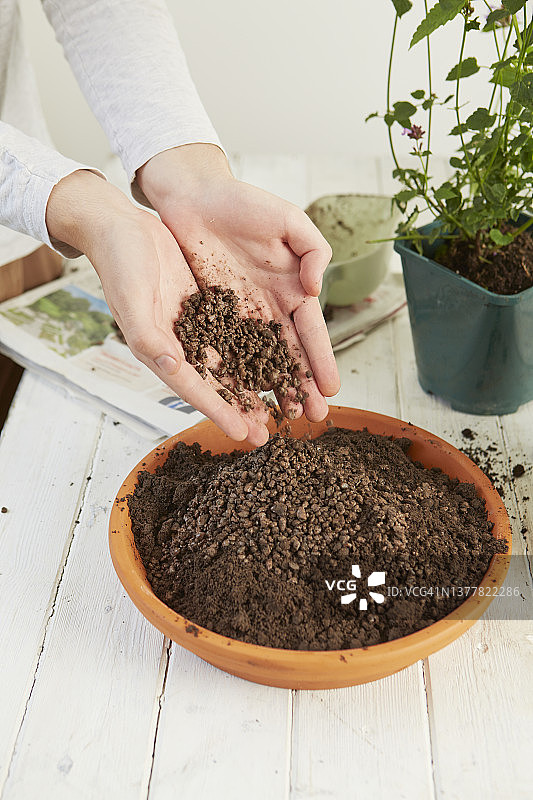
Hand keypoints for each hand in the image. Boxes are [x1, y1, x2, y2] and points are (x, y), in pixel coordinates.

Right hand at [45, 170, 271, 444]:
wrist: (122, 228)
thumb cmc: (120, 264)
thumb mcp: (132, 301)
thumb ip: (150, 338)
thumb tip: (173, 367)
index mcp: (158, 349)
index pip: (194, 388)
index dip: (218, 412)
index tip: (242, 434)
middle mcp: (178, 344)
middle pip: (215, 384)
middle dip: (241, 410)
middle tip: (267, 433)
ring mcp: (193, 326)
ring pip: (228, 363)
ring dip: (250, 386)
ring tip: (275, 407)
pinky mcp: (206, 306)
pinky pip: (233, 333)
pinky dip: (251, 349)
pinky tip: (272, 361)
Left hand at [137, 145, 339, 421]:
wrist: (194, 196)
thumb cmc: (244, 203)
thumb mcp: (289, 219)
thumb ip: (313, 250)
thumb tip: (316, 289)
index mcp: (293, 288)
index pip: (311, 332)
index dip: (321, 361)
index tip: (332, 390)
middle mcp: (268, 308)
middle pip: (287, 355)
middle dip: (301, 386)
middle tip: (312, 418)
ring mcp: (238, 314)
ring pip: (256, 360)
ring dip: (268, 389)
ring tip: (277, 418)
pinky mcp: (209, 314)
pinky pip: (221, 348)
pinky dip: (230, 373)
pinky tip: (236, 396)